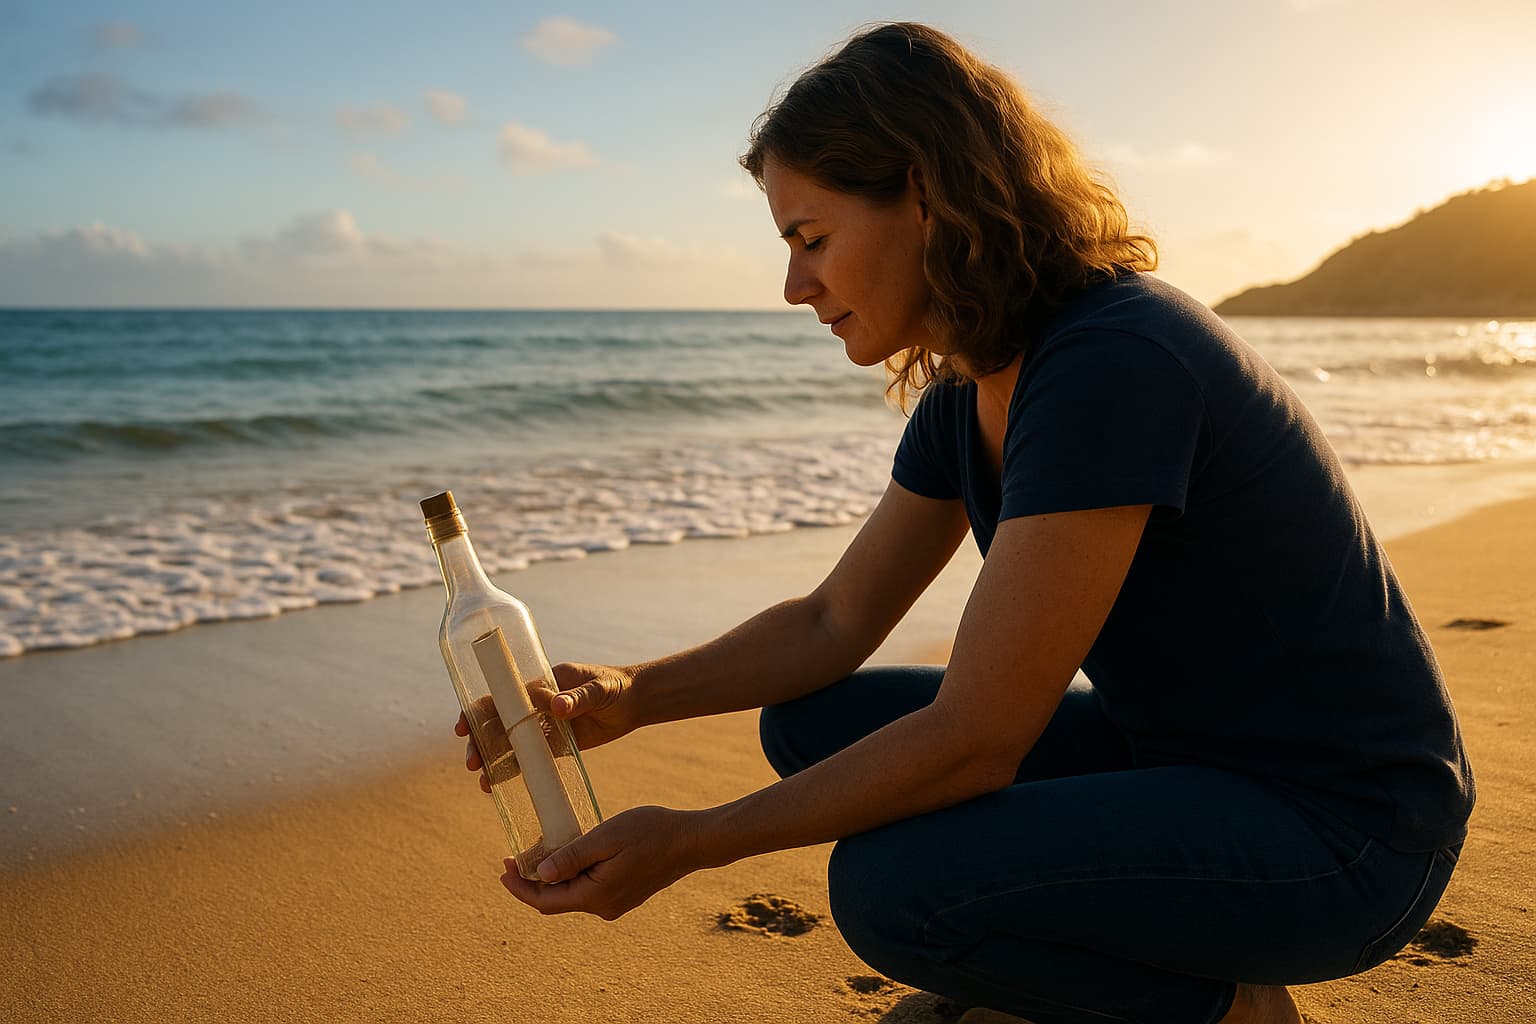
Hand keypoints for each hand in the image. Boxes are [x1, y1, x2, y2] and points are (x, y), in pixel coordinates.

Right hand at [455, 661, 640, 793]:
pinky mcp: (556, 747)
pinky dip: (512, 772)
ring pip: (509, 745)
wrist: (637, 702)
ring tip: (483, 783)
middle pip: (497, 724)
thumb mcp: (600, 688)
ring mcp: (544, 728)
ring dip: (492, 762)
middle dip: (480, 743)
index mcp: (540, 685)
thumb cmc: (616, 686)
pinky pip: (529, 761)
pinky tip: (498, 786)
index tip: (464, 726)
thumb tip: (556, 706)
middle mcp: (535, 707)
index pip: (501, 696)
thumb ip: (580, 696)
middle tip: (473, 763)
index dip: (478, 710)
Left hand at [498, 805, 705, 919]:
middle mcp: (603, 907)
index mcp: (595, 895)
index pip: (544, 901)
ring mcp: (615, 903)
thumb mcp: (606, 837)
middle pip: (556, 901)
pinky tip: (569, 855)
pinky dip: (571, 876)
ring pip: (572, 895)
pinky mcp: (624, 894)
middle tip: (513, 858)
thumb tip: (540, 873)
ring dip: (553, 877)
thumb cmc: (650, 832)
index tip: (503, 867)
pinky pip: (588, 890)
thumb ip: (572, 856)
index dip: (519, 887)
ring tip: (539, 851)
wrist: (691, 841)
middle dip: (531, 882)